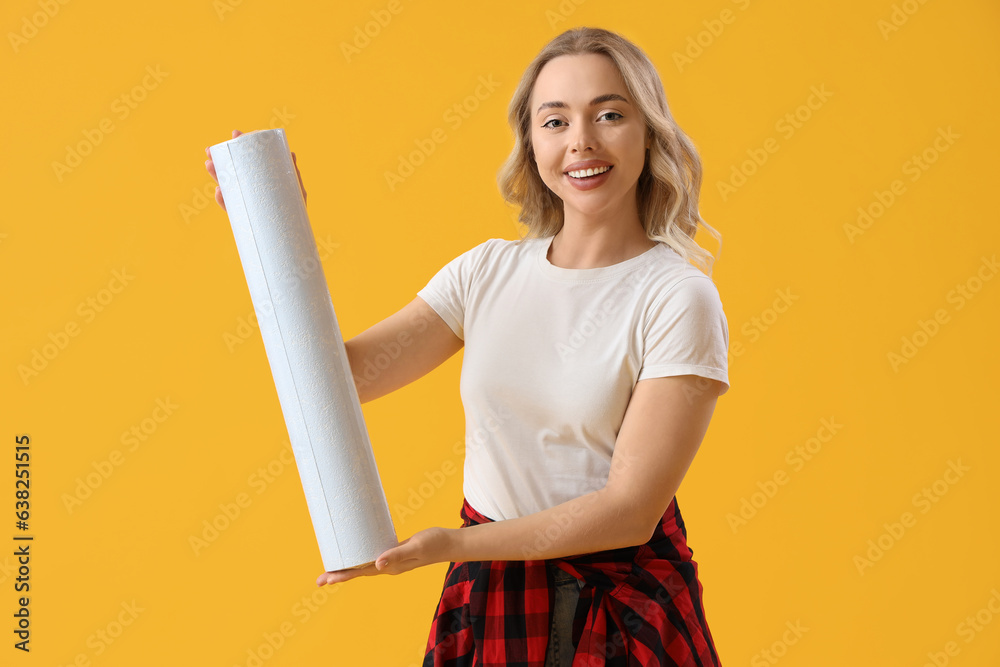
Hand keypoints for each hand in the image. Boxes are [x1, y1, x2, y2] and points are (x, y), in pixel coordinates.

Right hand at [204, 129, 307, 211]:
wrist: (292, 238)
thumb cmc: (295, 212)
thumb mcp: (296, 190)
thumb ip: (293, 173)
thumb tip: (291, 153)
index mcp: (262, 179)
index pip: (248, 159)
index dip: (241, 146)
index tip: (234, 134)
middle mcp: (251, 188)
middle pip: (232, 171)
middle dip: (220, 158)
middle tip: (210, 150)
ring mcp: (246, 202)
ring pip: (228, 186)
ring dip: (217, 174)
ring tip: (208, 165)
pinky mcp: (244, 218)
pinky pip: (231, 208)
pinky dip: (224, 201)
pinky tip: (219, 192)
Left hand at [315, 526, 455, 585]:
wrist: (450, 543)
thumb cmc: (435, 543)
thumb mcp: (416, 546)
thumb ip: (397, 555)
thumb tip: (376, 565)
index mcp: (391, 567)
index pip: (361, 572)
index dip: (343, 574)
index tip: (326, 578)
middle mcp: (388, 566)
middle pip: (359, 572)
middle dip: (339, 575)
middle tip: (319, 580)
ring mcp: (391, 561)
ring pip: (364, 566)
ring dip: (347, 568)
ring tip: (330, 570)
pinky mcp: (394, 552)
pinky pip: (372, 557)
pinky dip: (360, 557)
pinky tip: (354, 553)